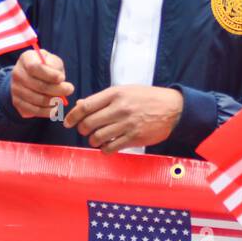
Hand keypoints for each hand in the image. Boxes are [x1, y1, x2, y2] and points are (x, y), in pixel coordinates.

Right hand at [9, 47, 73, 119]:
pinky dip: (47, 111)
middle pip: (38, 86)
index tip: (62, 78)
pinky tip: (55, 108)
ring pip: (38, 100)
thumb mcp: (51, 60)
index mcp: (26, 59)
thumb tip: (59, 79)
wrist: (29, 75)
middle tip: (70, 89)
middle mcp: (17, 73)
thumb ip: (55, 66)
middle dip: (57, 89)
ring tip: (62, 100)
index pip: (35, 68)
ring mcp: (15, 89)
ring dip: (53, 101)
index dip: (50, 75)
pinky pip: (34, 110)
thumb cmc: (45, 66)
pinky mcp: (17, 102)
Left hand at [64, 85, 182, 152]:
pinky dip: (105, 149)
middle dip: (82, 130)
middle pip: (89, 124)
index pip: (86, 106)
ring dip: (93, 140)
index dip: (73, 116)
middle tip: (86, 130)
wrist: (173, 109)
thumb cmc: (147, 98)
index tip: (68, 122)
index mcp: (115, 94)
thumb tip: (80, 105)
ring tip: (97, 138)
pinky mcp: (134, 138)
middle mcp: (120, 109)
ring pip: (97, 138)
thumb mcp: (125, 91)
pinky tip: (108, 145)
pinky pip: (110, 148)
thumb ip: (103, 99)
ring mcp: (127, 124)